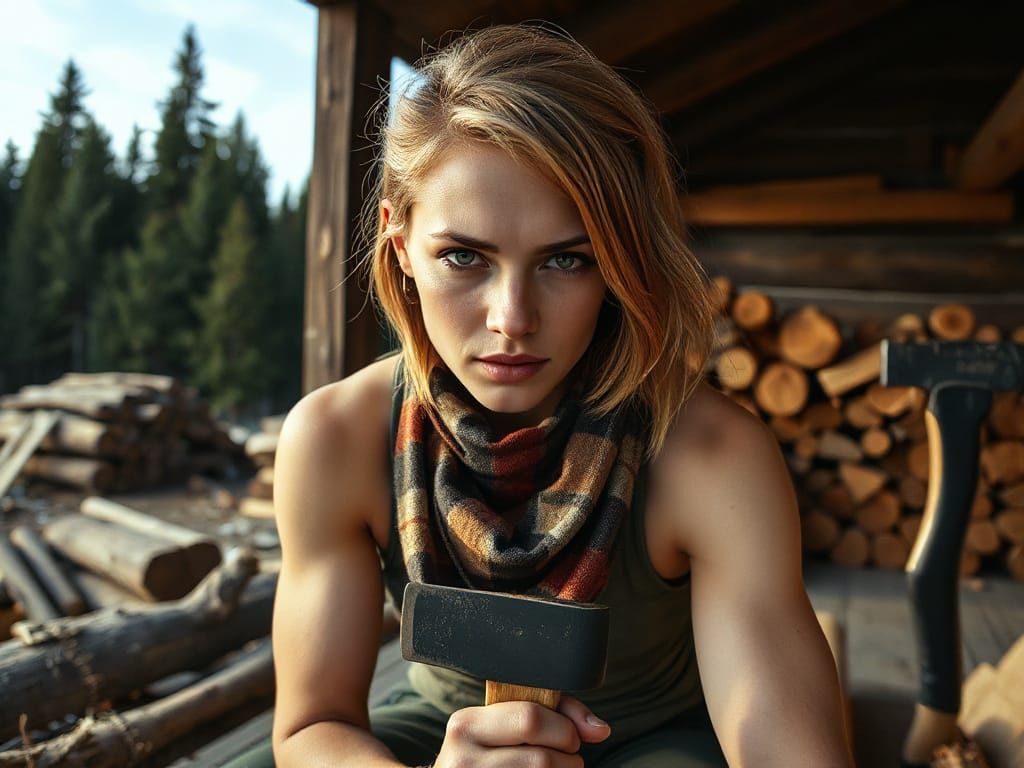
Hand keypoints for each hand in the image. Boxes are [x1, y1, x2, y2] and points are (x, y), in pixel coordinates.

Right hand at [433, 695, 610, 766]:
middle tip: (568, 756)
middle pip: (542, 759)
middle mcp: (463, 761)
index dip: (562, 728)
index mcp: (466, 725)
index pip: (530, 718)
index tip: (568, 734)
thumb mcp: (504, 724)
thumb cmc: (489, 753)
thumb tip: (599, 729)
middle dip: (568, 757)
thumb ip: (552, 711)